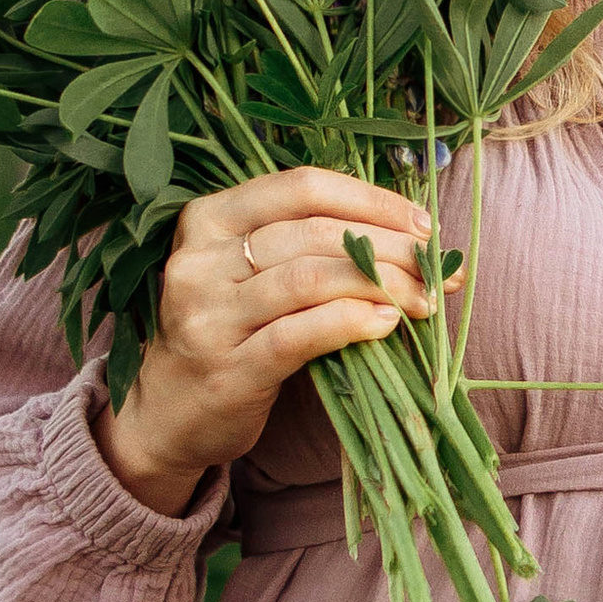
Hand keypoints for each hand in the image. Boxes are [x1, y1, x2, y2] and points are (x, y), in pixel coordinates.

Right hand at [95, 168, 438, 515]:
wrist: (168, 414)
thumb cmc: (229, 332)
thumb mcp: (250, 274)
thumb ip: (310, 245)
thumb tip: (414, 236)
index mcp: (208, 218)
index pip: (302, 187)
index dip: (371, 200)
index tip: (421, 224)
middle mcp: (200, 260)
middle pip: (315, 233)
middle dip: (389, 247)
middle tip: (435, 269)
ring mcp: (208, 315)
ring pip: (312, 279)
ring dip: (382, 285)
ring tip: (423, 300)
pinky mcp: (228, 368)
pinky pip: (303, 334)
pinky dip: (353, 322)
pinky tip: (386, 323)